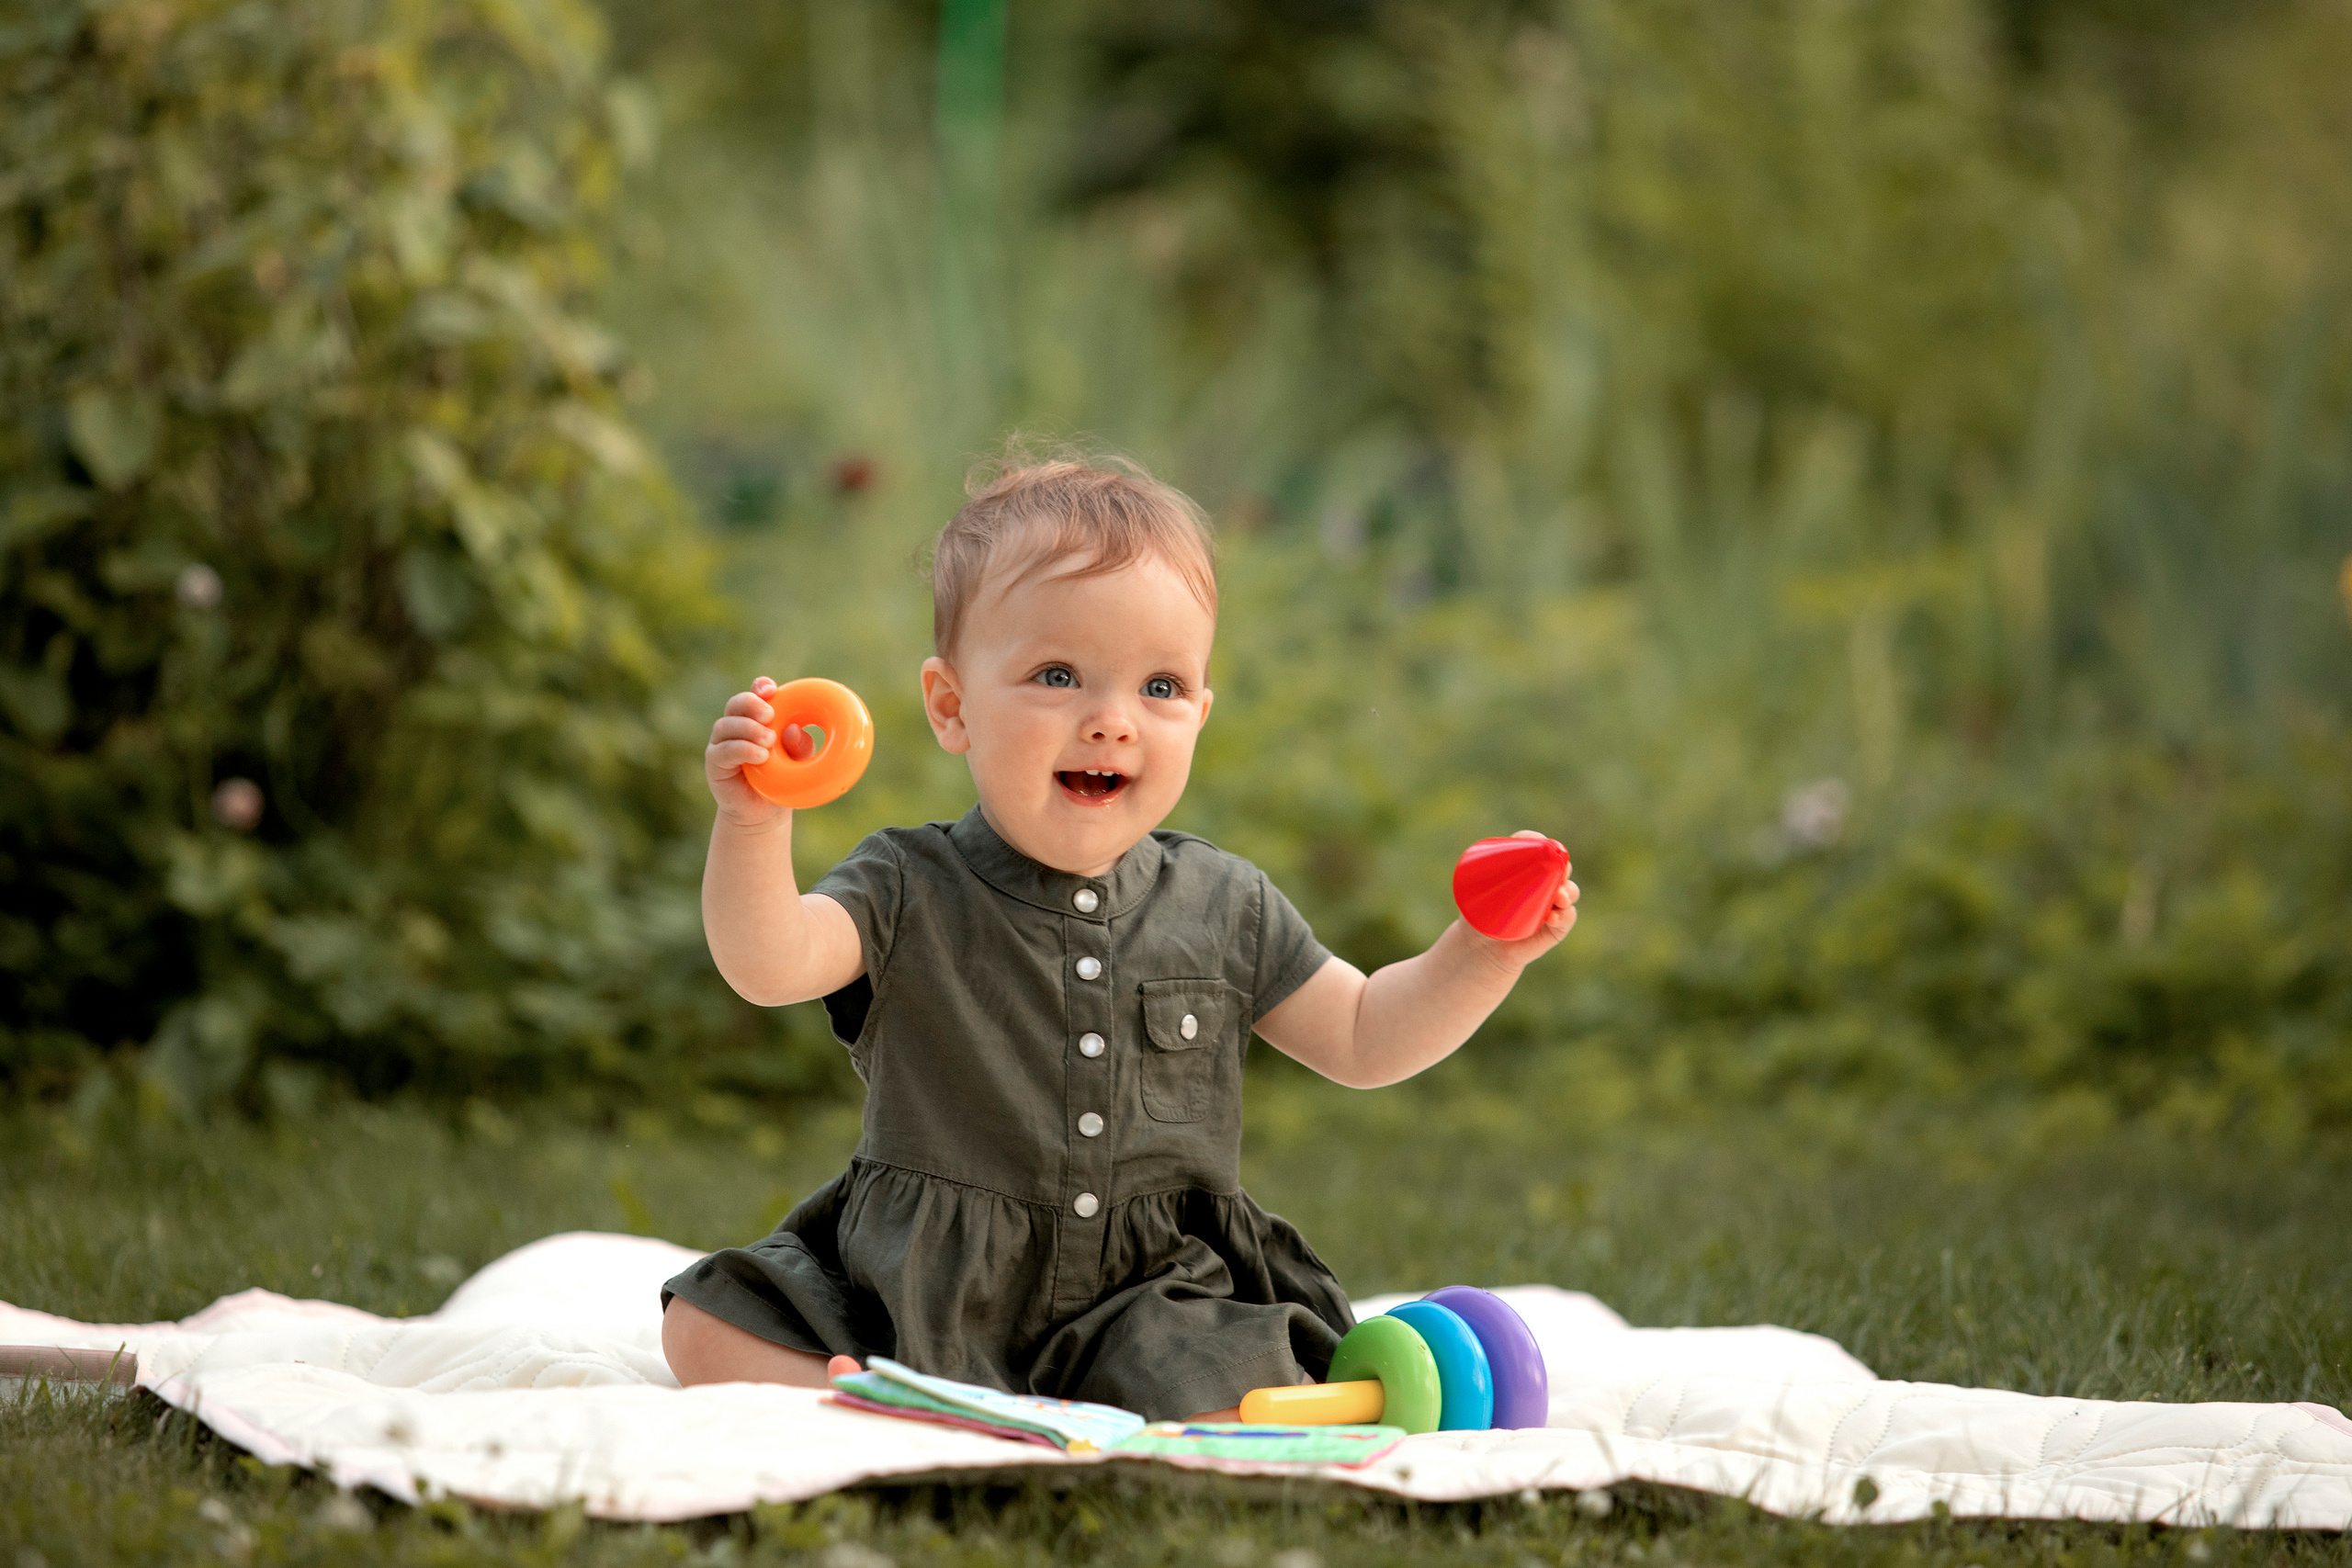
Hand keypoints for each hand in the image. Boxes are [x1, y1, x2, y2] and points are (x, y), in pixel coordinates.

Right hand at [705, 676, 814, 826]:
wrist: (764, 812)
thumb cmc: (783, 779)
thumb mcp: (799, 760)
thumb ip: (799, 744)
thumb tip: (794, 730)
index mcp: (756, 719)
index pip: (754, 694)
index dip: (760, 688)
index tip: (772, 689)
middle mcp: (736, 727)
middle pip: (736, 704)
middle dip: (752, 704)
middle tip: (770, 714)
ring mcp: (722, 743)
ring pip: (726, 725)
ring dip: (749, 729)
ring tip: (769, 740)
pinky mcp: (715, 763)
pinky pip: (723, 751)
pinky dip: (742, 749)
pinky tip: (760, 755)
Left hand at [1467, 828, 1578, 970]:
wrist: (1480, 948)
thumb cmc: (1476, 914)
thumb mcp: (1474, 892)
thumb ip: (1479, 878)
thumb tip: (1482, 866)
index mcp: (1524, 866)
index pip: (1534, 846)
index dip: (1537, 841)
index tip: (1537, 843)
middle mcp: (1542, 881)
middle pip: (1558, 865)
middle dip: (1561, 864)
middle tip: (1557, 869)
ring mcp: (1551, 903)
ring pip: (1569, 890)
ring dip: (1568, 891)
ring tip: (1559, 898)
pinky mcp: (1557, 925)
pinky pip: (1568, 916)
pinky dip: (1564, 914)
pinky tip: (1553, 917)